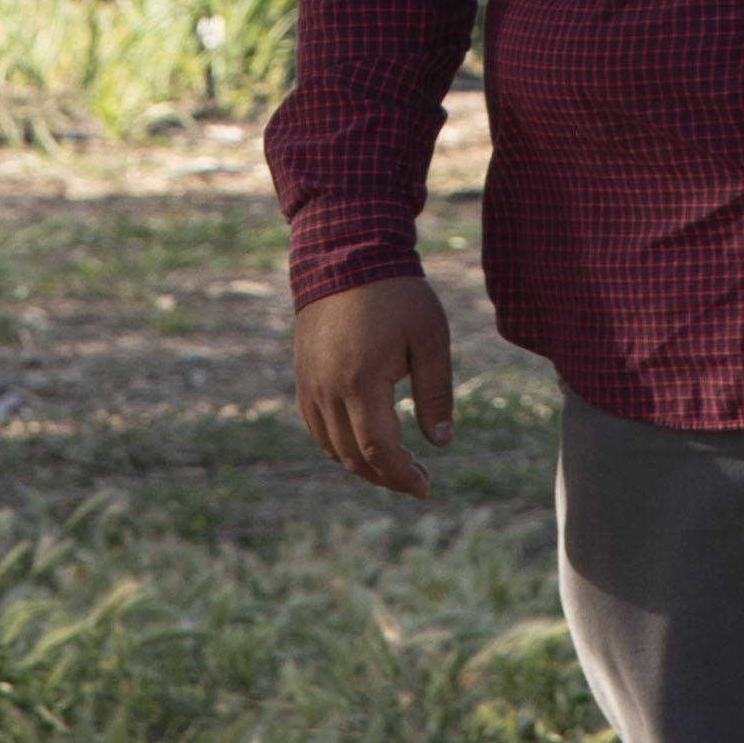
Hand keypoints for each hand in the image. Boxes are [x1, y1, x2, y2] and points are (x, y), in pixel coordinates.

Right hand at [293, 275, 453, 497]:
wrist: (344, 255)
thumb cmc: (397, 295)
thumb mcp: (431, 339)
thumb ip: (436, 393)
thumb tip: (441, 442)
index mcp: (360, 383)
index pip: (377, 451)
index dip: (401, 476)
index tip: (425, 486)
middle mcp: (327, 390)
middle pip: (352, 458)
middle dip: (387, 476)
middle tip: (420, 478)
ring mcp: (309, 385)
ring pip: (331, 447)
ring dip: (363, 464)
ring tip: (399, 463)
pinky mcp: (302, 377)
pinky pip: (316, 426)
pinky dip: (340, 444)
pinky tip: (366, 441)